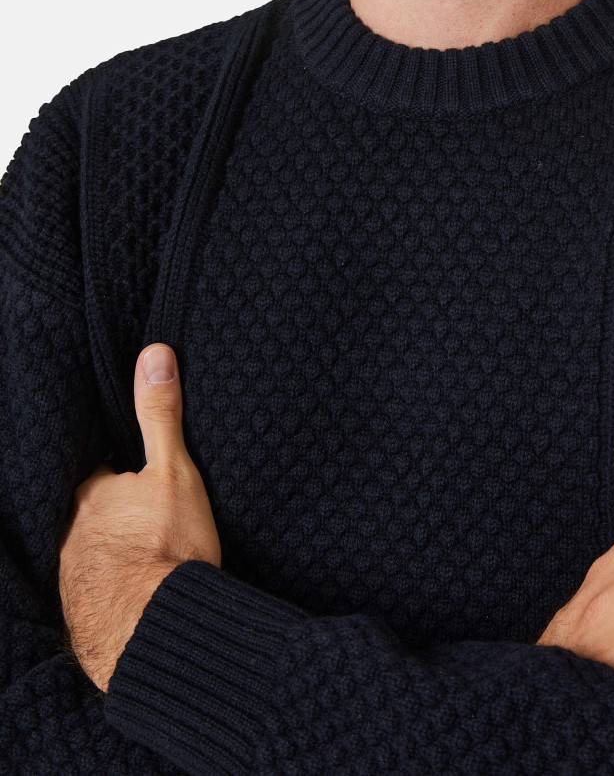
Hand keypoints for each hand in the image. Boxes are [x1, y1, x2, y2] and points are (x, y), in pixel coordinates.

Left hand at [58, 343, 221, 692]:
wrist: (155, 630)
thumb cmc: (168, 546)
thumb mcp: (174, 470)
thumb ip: (160, 415)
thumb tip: (153, 354)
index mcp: (91, 496)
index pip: (99, 474)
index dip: (118, 472)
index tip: (136, 475)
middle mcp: (69, 535)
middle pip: (87, 515)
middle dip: (108, 516)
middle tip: (140, 519)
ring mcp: (71, 579)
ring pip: (85, 555)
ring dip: (106, 555)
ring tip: (137, 558)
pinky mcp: (81, 618)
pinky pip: (91, 595)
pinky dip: (107, 592)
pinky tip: (129, 597)